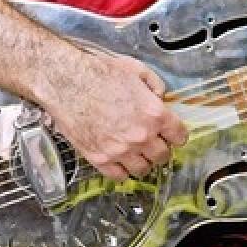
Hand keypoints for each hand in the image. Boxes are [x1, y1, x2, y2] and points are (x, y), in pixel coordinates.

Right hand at [37, 49, 189, 180]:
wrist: (67, 82)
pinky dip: (122, 171)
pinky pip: (119, 176)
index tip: (173, 134)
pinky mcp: (100, 158)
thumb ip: (155, 86)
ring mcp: (120, 150)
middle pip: (163, 156)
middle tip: (154, 143)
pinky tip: (120, 161)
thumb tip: (159, 97)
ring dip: (143, 162)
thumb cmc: (97, 74)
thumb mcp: (136, 70)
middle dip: (160, 149)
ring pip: (143, 169)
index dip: (176, 134)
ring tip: (137, 153)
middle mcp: (140, 136)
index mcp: (154, 113)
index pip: (179, 136)